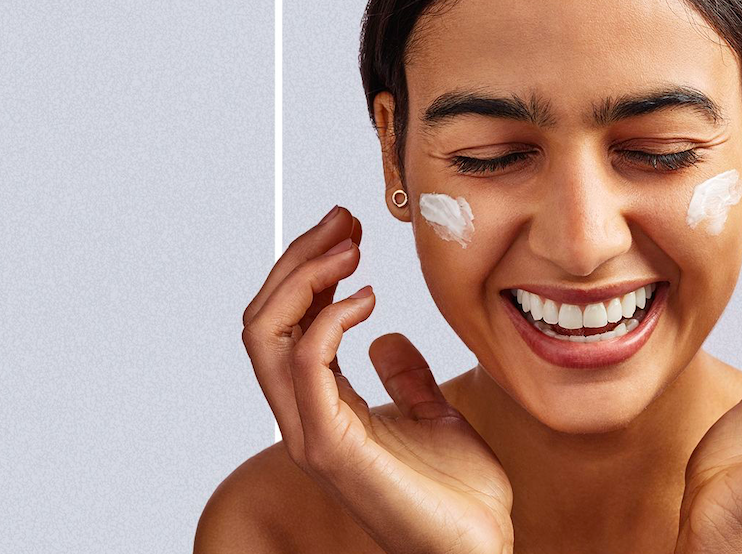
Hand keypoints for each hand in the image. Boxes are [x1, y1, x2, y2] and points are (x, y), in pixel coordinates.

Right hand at [241, 206, 513, 553]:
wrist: (478, 547)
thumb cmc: (459, 492)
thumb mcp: (434, 414)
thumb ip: (405, 377)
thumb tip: (387, 338)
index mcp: (323, 408)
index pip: (284, 327)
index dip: (306, 271)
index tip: (348, 229)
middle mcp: (304, 418)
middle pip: (263, 322)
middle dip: (296, 261)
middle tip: (343, 220)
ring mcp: (310, 433)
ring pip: (265, 337)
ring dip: (303, 279)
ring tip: (348, 247)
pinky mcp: (331, 446)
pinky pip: (307, 366)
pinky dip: (330, 318)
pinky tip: (369, 297)